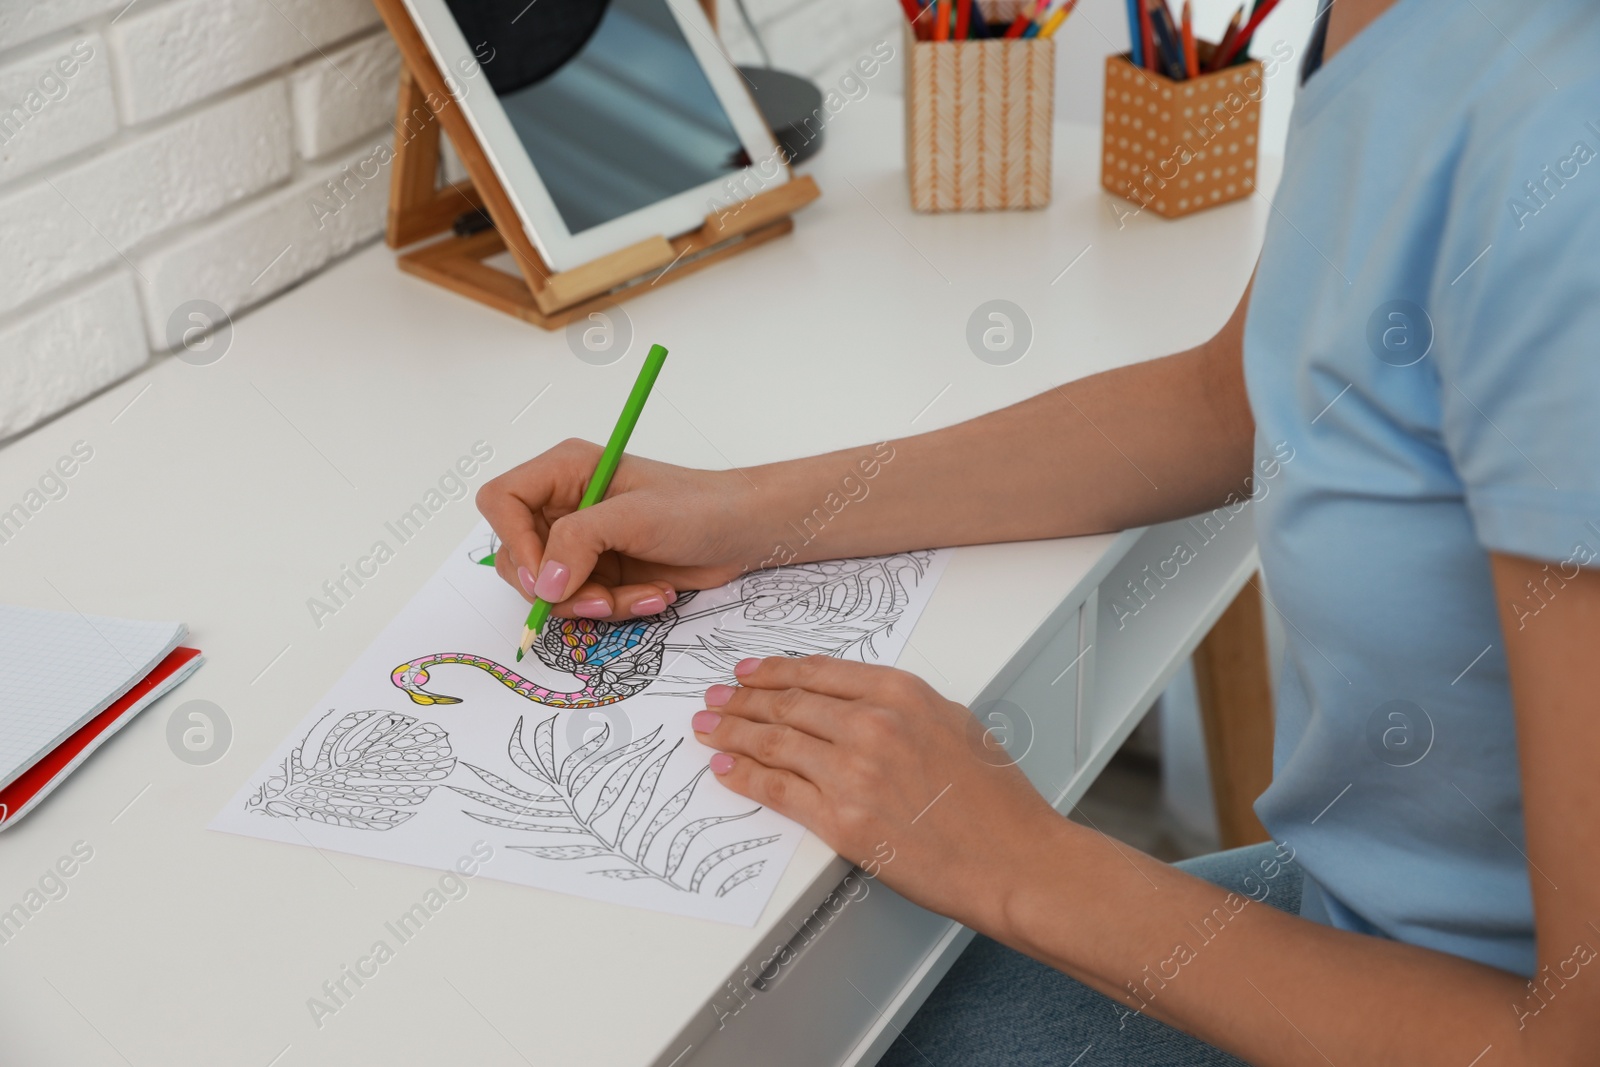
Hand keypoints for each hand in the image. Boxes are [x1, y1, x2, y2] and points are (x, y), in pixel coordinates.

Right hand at [476, 439, 759, 620]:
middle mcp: (564, 506)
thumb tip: (543, 583)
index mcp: (564, 471)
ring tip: (641, 594)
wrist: (744, 532)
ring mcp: (582, 543)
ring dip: (594, 603)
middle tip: (600, 598)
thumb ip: (579, 542)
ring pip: (551, 591)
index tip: (544, 574)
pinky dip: (616, 609)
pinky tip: (654, 594)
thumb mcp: (635, 517)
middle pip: (518, 558)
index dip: (512, 540)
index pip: (502, 501)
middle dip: (560, 587)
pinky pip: (583, 605)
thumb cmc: (698, 506)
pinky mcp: (601, 572)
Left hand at [691, 655, 1064, 935]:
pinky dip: (746, 777)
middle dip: (742, 699)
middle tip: (715, 698)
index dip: (774, 670)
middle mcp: (872, 725)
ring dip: (732, 733)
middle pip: (787, 703)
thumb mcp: (957, 724)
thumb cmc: (998, 802)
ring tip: (708, 729)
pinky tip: (727, 770)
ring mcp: (853, 773)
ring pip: (774, 742)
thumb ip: (905, 708)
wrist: (1014, 860)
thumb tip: (860, 706)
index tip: (749, 672)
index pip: (819, 673)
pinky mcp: (842, 821)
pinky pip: (778, 791)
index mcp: (902, 693)